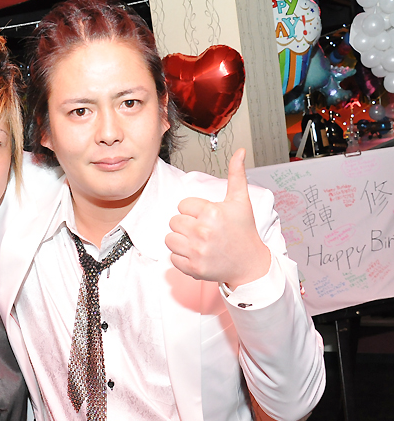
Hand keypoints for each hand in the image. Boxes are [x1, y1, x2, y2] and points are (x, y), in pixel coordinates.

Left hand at [165, 149, 270, 287]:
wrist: (250, 264)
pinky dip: (182, 258)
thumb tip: (239, 151)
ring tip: (197, 242)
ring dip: (181, 241)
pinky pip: (172, 258)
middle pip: (174, 221)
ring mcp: (197, 252)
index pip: (182, 205)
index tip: (207, 217)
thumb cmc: (244, 232)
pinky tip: (197, 254)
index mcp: (212, 213)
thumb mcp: (240, 201)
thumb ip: (236, 175)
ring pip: (169, 239)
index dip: (194, 210)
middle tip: (203, 230)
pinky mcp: (193, 268)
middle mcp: (203, 232)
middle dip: (186, 224)